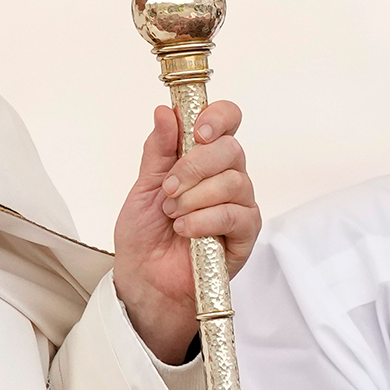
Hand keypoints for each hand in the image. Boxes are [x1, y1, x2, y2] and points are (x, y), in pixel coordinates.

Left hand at [113, 101, 260, 363]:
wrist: (145, 277)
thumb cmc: (145, 232)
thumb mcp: (144, 185)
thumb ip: (159, 150)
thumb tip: (164, 112)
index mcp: (203, 158)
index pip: (227, 121)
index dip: (218, 117)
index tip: (197, 130)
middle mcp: (227, 177)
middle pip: (232, 149)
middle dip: (195, 165)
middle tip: (169, 187)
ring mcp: (240, 205)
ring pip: (234, 182)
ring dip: (195, 196)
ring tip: (173, 214)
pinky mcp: (245, 235)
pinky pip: (235, 215)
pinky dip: (205, 219)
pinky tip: (185, 230)